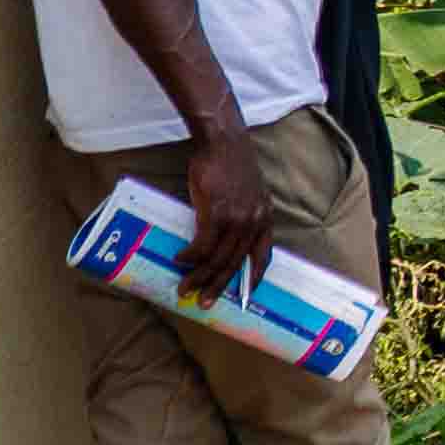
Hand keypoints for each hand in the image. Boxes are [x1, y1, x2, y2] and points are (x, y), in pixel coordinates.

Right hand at [177, 126, 275, 303]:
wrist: (222, 142)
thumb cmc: (230, 165)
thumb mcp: (247, 193)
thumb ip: (242, 215)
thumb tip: (222, 236)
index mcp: (264, 218)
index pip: (263, 254)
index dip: (255, 277)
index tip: (247, 295)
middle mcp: (254, 221)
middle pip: (235, 263)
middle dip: (218, 285)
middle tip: (204, 302)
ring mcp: (236, 219)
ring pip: (217, 258)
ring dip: (199, 276)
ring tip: (185, 288)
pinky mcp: (216, 213)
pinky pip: (202, 245)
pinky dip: (189, 257)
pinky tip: (180, 261)